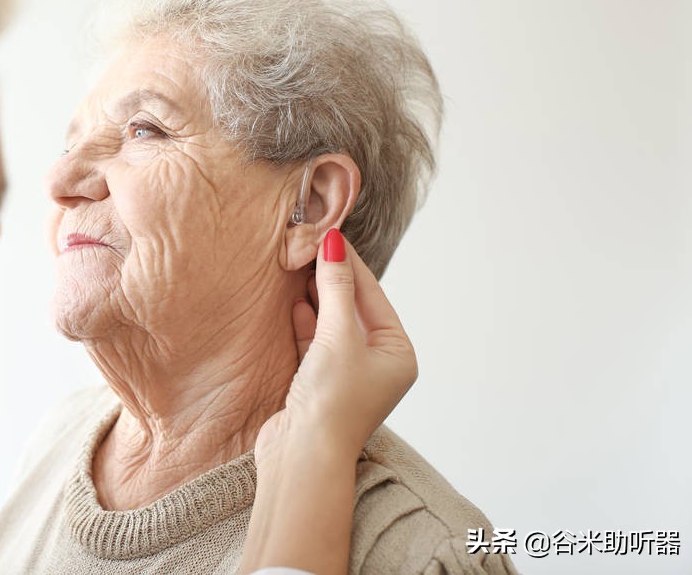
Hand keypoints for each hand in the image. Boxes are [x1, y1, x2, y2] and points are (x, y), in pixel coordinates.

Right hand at [256, 228, 417, 465]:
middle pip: (352, 308)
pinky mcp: (318, 384)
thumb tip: (334, 244)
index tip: (330, 234)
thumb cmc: (332, 403)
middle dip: (331, 279)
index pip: (373, 296)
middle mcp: (377, 364)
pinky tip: (293, 302)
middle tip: (310, 245)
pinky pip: (313, 342)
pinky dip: (304, 322)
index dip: (350, 264)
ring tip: (298, 265)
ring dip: (315, 297)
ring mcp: (346, 375)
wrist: (302, 457)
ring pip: (331, 324)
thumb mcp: (338, 336)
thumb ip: (334, 288)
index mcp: (397, 354)